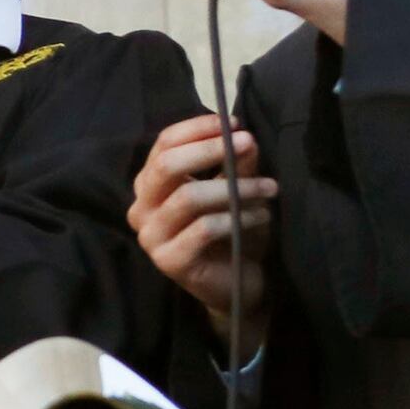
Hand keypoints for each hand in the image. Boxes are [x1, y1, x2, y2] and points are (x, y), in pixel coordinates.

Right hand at [129, 114, 275, 338]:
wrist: (235, 284)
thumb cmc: (231, 232)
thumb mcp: (236, 190)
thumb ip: (236, 164)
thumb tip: (245, 137)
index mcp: (151, 186)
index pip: (163, 145)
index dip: (197, 129)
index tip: (234, 124)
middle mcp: (141, 209)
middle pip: (166, 167)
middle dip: (210, 150)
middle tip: (248, 144)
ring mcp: (151, 237)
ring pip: (188, 198)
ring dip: (235, 188)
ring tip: (268, 188)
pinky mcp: (169, 261)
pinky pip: (203, 229)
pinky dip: (237, 217)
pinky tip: (261, 216)